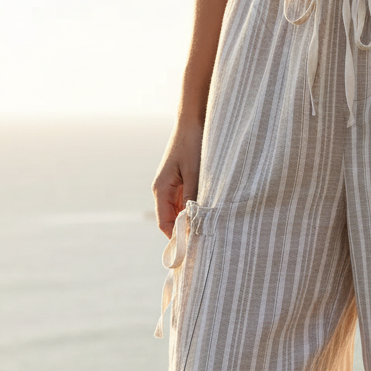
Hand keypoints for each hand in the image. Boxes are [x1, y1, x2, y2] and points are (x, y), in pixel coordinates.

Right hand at [152, 120, 202, 237]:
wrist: (193, 122)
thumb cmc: (192, 144)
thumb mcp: (194, 172)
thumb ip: (193, 197)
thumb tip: (192, 221)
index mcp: (161, 189)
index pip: (165, 223)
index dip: (176, 238)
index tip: (193, 249)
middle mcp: (163, 190)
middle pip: (172, 221)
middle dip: (185, 231)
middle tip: (205, 243)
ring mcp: (172, 187)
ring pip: (180, 213)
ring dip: (191, 221)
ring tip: (209, 230)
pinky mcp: (181, 182)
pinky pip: (186, 203)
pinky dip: (195, 210)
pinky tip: (208, 214)